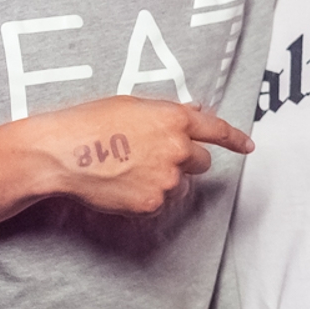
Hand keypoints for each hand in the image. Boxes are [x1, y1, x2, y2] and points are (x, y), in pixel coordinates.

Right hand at [30, 96, 251, 214]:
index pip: (217, 130)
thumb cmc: (90, 122)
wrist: (61, 152)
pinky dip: (146, 197)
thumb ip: (169, 113)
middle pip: (201, 162)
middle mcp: (179, 149)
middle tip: (152, 157)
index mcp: (175, 120)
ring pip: (180, 184)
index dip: (235, 139)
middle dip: (185, 160)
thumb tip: (195, 112)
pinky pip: (160, 203)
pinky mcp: (153, 203)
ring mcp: (167, 178)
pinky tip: (122, 185)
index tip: (248, 146)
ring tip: (128, 170)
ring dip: (165, 180)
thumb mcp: (133, 105)